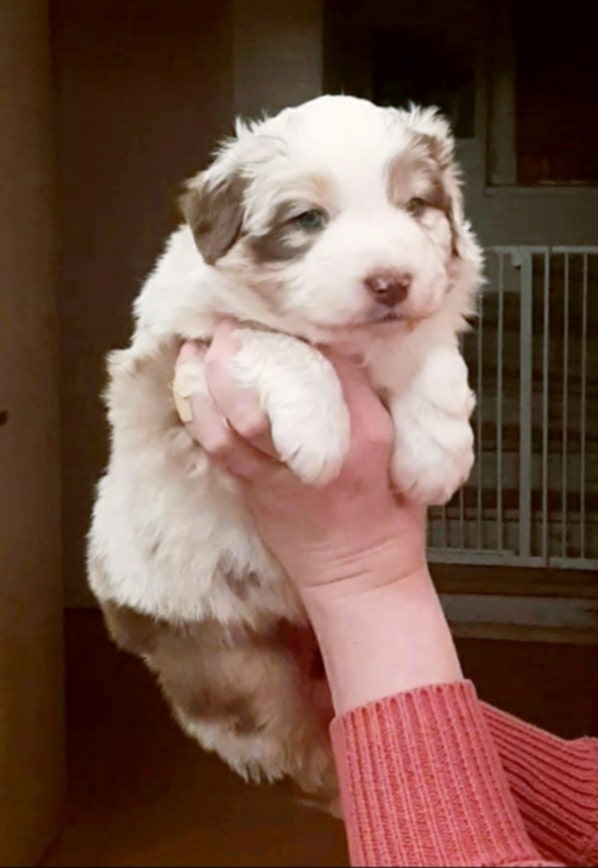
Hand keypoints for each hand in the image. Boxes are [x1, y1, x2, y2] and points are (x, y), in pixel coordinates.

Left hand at [176, 321, 427, 605]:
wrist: (361, 580)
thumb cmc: (389, 518)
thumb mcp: (404, 452)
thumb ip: (375, 404)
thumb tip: (347, 356)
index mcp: (367, 436)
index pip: (338, 367)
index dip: (312, 332)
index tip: (294, 308)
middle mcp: (319, 453)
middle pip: (273, 391)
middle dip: (242, 353)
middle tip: (228, 322)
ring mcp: (279, 477)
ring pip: (233, 421)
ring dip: (208, 382)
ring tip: (196, 349)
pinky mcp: (253, 494)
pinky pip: (219, 451)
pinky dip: (201, 417)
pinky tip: (191, 392)